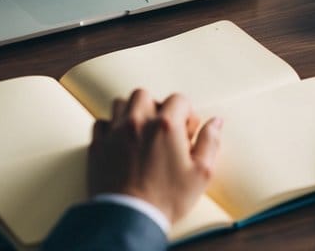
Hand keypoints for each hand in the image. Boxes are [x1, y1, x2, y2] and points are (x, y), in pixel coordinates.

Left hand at [88, 88, 222, 224]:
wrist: (129, 219)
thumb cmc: (167, 198)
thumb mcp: (201, 173)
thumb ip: (210, 142)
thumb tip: (216, 122)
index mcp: (166, 126)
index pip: (179, 99)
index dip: (187, 115)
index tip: (186, 133)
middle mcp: (138, 122)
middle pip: (145, 95)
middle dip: (157, 107)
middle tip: (163, 130)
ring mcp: (115, 133)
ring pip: (121, 104)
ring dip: (132, 112)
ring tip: (141, 132)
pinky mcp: (98, 147)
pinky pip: (101, 123)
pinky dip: (111, 127)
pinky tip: (120, 142)